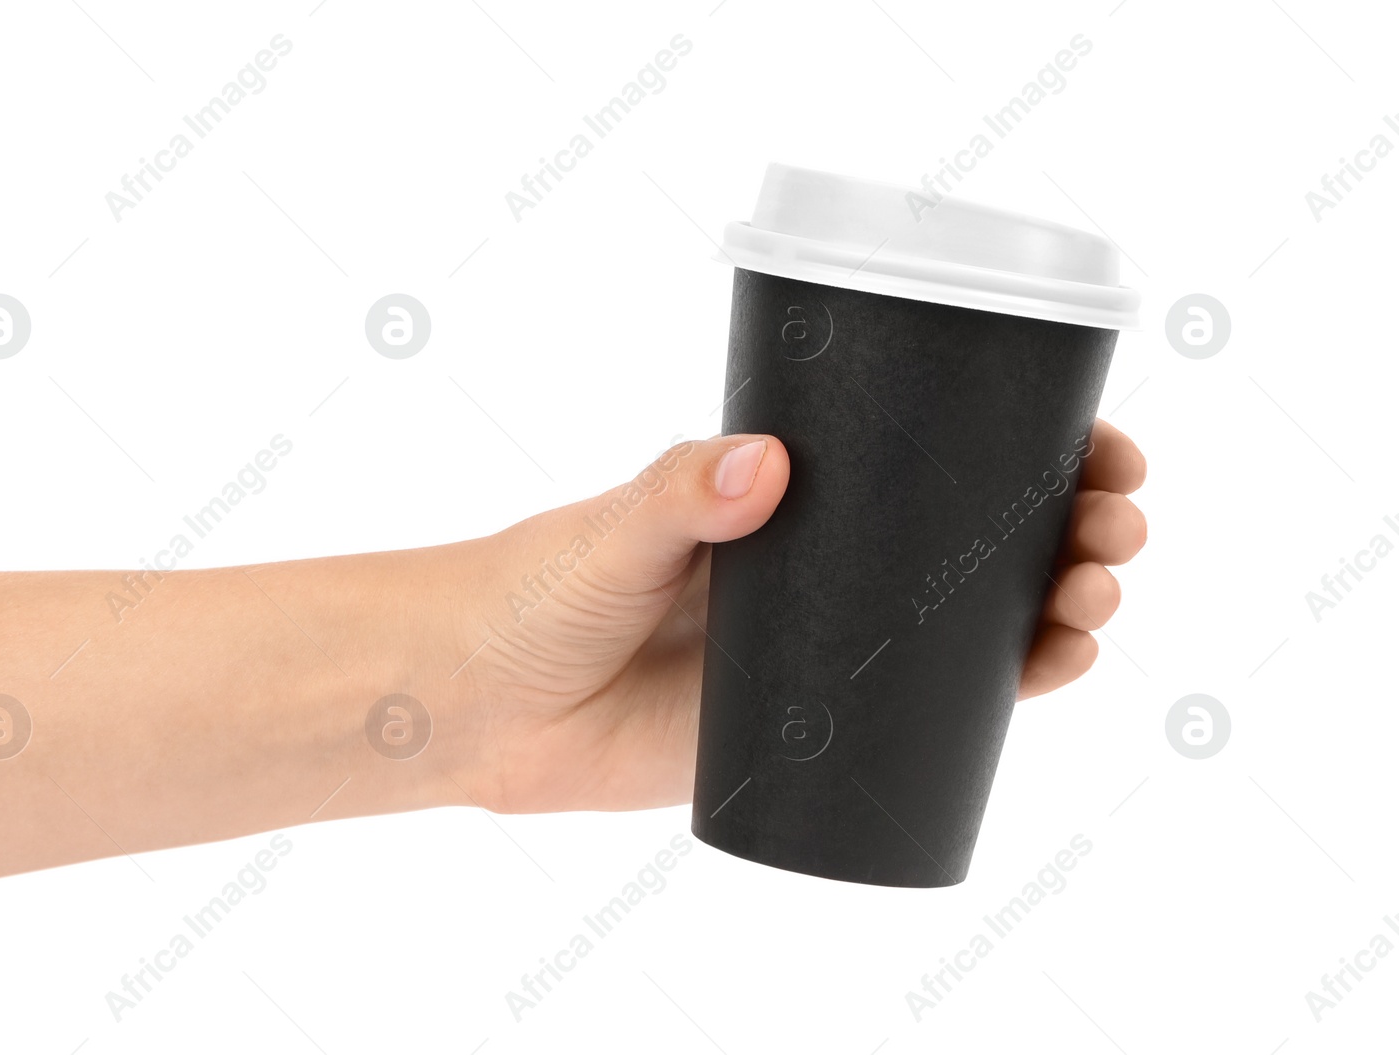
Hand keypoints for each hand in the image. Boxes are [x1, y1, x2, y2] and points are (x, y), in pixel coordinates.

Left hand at [446, 421, 1146, 814]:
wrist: (481, 708)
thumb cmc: (530, 596)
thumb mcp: (607, 532)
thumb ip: (674, 496)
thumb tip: (763, 464)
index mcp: (788, 495)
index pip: (931, 452)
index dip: (1031, 445)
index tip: (1098, 444)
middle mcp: (824, 563)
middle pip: (979, 534)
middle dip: (1071, 524)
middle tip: (1113, 527)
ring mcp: (826, 647)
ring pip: (973, 620)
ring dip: (1057, 604)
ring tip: (1094, 600)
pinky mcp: (811, 728)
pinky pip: (928, 709)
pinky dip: (1003, 691)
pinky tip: (1055, 672)